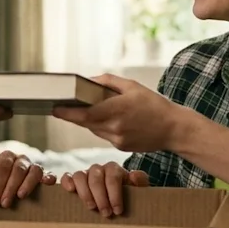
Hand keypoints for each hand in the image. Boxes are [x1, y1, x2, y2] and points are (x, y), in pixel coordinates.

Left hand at [0, 151, 56, 206]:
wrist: (6, 198)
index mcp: (7, 158)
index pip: (4, 162)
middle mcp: (22, 160)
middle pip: (18, 168)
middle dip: (9, 186)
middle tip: (2, 203)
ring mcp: (35, 168)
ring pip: (35, 170)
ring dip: (27, 183)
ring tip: (20, 196)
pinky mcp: (46, 178)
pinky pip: (50, 175)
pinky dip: (49, 178)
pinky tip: (46, 184)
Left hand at [53, 74, 183, 152]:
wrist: (174, 129)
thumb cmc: (154, 105)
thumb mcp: (132, 86)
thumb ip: (108, 81)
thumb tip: (88, 80)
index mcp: (118, 109)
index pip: (85, 114)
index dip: (67, 113)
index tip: (54, 108)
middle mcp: (116, 127)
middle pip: (86, 122)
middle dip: (74, 114)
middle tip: (62, 106)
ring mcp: (118, 140)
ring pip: (94, 129)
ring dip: (89, 120)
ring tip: (88, 109)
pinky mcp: (121, 147)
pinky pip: (104, 135)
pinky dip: (102, 126)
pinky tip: (111, 119)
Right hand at [61, 162, 149, 216]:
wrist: (119, 199)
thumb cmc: (128, 196)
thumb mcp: (138, 190)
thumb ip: (140, 182)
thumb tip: (135, 176)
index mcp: (114, 169)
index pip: (113, 177)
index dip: (115, 194)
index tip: (118, 211)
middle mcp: (99, 169)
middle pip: (96, 178)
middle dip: (101, 197)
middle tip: (106, 214)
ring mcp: (85, 174)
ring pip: (80, 176)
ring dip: (85, 193)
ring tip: (91, 207)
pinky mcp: (74, 181)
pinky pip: (67, 177)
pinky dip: (67, 182)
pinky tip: (70, 191)